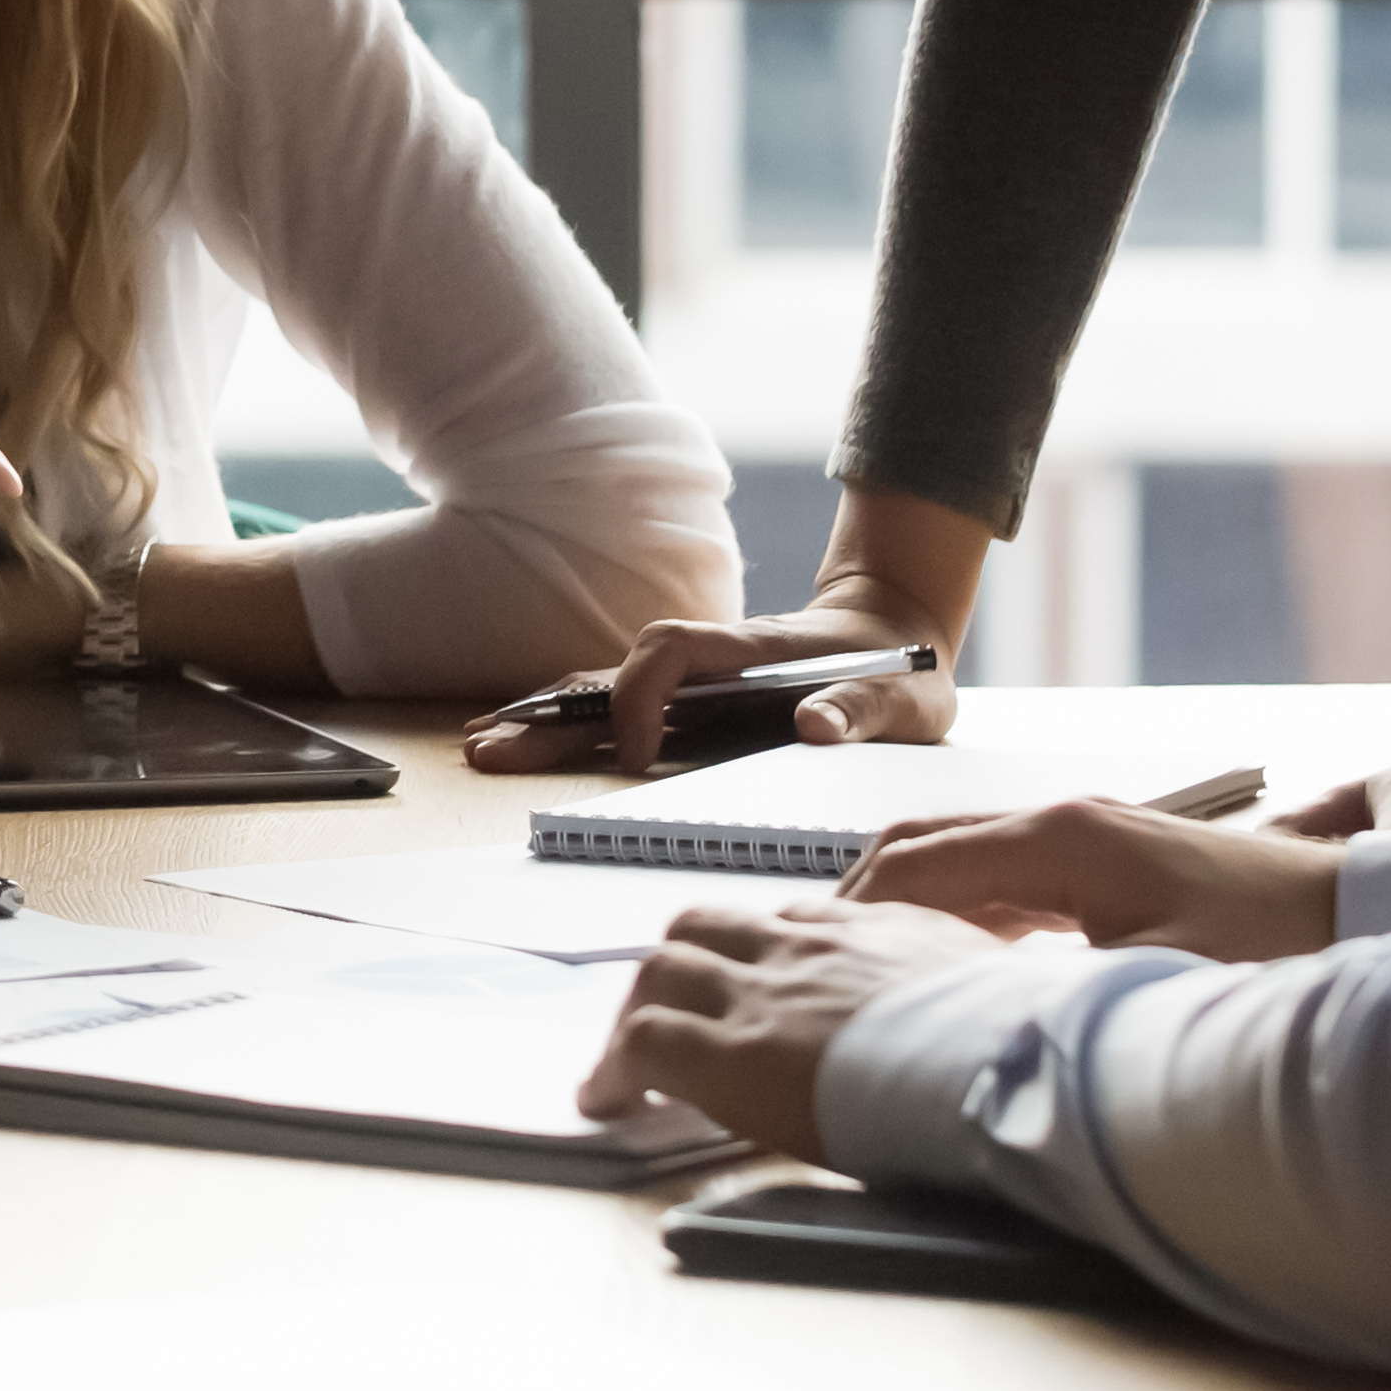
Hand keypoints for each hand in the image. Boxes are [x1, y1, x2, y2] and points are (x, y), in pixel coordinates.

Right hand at [469, 599, 959, 777]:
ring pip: (604, 693)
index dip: (640, 699)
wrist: (896, 634)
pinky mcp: (695, 708)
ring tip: (486, 748)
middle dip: (552, 715)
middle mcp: (709, 664)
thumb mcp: (904, 696)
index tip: (638, 756)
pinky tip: (529, 741)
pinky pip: (619, 712)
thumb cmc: (901, 671)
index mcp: (749, 654)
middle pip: (611, 677)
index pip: (668, 654)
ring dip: (547, 721)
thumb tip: (813, 726)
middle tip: (491, 750)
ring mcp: (696, 686)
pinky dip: (571, 728)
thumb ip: (862, 708)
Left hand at [575, 899, 1007, 1161]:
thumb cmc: (1037, 1048)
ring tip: (623, 1061)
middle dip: (678, 964)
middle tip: (669, 1010)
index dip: (759, 952)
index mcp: (881, 930)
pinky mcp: (733, 1054)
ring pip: (661, 970)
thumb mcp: (1018, 996)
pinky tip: (605, 1102)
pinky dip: (613, 1069)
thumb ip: (985, 995)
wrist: (1015, 1067)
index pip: (792, 923)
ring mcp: (766, 994)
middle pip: (707, 928)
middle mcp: (811, 948)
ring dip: (637, 1010)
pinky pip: (645, 1042)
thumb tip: (1021, 1020)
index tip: (752, 985)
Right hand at [840, 799, 1341, 961]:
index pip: (918, 866)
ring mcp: (1088, 834)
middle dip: (863, 898)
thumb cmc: (1272, 946)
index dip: (857, 914)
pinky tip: (958, 963)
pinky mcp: (1112, 859)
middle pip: (925, 843)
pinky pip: (1007, 874)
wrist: (1356, 914)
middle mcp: (1064, 822)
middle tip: (817, 956)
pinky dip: (962, 911)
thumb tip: (973, 1034)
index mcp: (1060, 840)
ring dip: (911, 904)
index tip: (812, 959)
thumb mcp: (1152, 985)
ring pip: (964, 856)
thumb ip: (1052, 999)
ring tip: (871, 965)